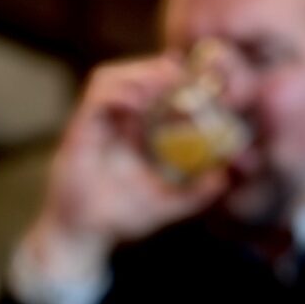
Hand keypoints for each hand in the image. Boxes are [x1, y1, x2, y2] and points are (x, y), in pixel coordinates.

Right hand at [22, 54, 229, 277]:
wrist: (83, 233)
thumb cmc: (120, 216)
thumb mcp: (166, 204)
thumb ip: (195, 194)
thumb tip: (224, 178)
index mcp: (135, 128)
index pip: (154, 87)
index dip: (177, 77)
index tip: (202, 84)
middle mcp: (115, 119)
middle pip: (136, 73)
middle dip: (162, 70)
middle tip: (188, 78)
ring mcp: (95, 121)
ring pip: (115, 75)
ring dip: (141, 74)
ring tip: (167, 84)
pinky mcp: (80, 127)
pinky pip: (98, 96)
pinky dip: (121, 93)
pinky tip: (141, 104)